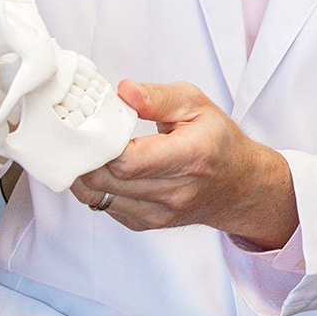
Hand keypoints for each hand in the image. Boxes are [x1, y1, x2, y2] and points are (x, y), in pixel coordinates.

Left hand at [69, 80, 298, 246]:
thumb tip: (124, 91)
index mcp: (190, 156)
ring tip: (86, 149)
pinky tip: (102, 167)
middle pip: (106, 180)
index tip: (92, 124)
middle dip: (84, 156)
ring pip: (98, 196)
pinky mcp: (147, 223)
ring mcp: (160, 213)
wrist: (238, 185)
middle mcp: (176, 192)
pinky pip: (104, 206)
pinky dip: (95, 186)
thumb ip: (158, 97)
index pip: (128, 161)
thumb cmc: (217, 141)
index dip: (101, 144)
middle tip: (77, 133)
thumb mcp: (196, 104)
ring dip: (84, 172)